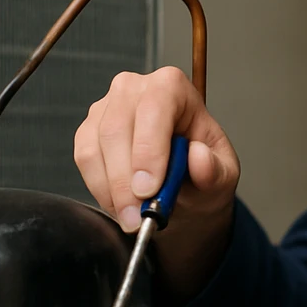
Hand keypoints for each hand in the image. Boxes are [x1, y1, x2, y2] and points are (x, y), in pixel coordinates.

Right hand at [74, 66, 239, 298]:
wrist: (183, 187)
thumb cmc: (202, 171)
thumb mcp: (222, 175)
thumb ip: (214, 169)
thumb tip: (199, 158)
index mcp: (173, 87)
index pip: (155, 107)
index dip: (149, 149)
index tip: (149, 190)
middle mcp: (135, 88)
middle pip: (118, 128)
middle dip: (125, 180)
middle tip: (138, 216)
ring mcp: (107, 108)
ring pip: (95, 147)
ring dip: (111, 190)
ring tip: (133, 219)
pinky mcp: (88, 131)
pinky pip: (84, 161)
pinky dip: (100, 189)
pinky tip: (120, 205)